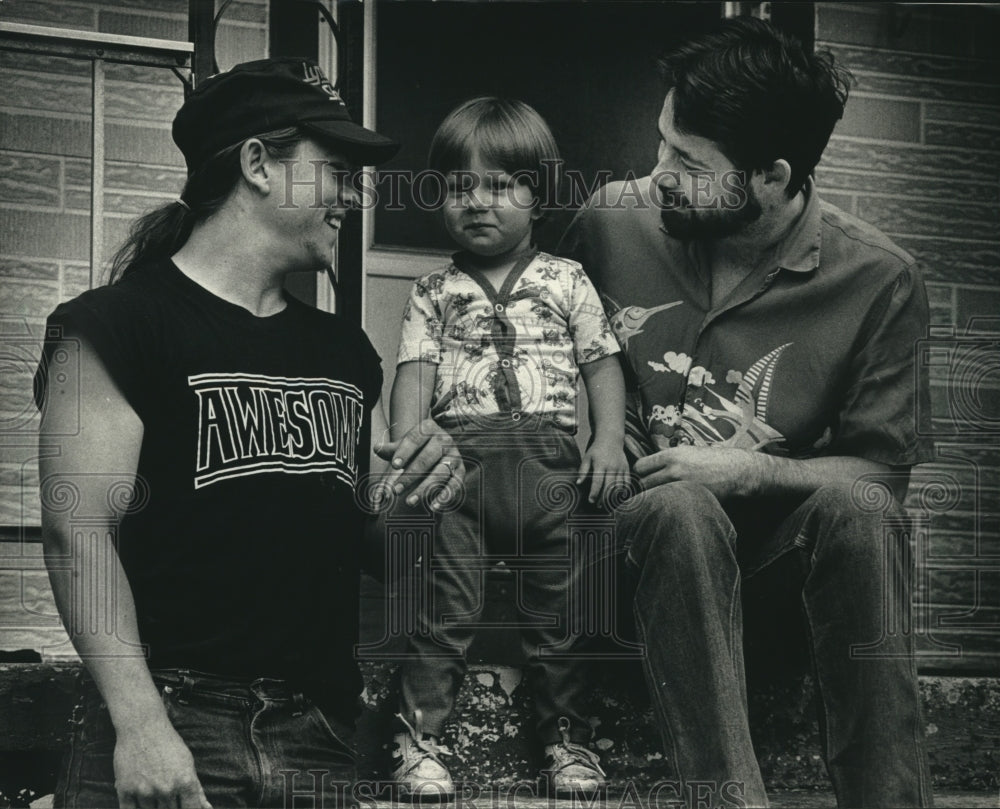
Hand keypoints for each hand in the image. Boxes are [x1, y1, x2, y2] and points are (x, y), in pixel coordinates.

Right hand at [114, 718, 210, 807]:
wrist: (142, 727)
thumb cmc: (168, 744)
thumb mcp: (188, 763)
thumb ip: (197, 789)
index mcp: (185, 782)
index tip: (183, 806)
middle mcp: (166, 789)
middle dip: (170, 807)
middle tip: (166, 792)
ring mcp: (145, 791)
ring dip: (153, 807)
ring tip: (154, 789)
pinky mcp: (125, 790)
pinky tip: (141, 800)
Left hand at [373, 418, 463, 510]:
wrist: (438, 452)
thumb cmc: (417, 448)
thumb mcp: (403, 446)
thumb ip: (391, 449)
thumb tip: (377, 448)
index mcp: (429, 429)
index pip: (416, 438)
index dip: (405, 451)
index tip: (394, 464)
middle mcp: (445, 440)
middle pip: (428, 457)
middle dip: (411, 474)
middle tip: (396, 489)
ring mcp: (454, 456)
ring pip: (441, 473)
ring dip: (425, 488)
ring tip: (409, 501)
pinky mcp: (460, 472)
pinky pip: (455, 485)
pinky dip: (445, 497)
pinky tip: (433, 506)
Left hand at [576, 438, 629, 505]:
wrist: (611, 439)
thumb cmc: (596, 450)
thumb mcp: (587, 458)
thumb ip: (583, 471)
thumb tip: (578, 483)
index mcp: (600, 464)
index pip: (597, 482)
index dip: (594, 493)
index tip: (591, 501)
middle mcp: (612, 467)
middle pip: (609, 487)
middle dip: (603, 498)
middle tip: (598, 506)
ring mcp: (620, 468)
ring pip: (619, 487)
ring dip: (613, 497)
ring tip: (607, 504)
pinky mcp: (626, 469)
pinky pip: (627, 483)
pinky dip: (623, 492)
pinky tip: (618, 498)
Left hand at [633, 445, 760, 500]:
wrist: (736, 470)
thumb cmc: (710, 460)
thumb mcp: (686, 452)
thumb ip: (666, 460)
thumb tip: (646, 469)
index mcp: (670, 455)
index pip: (639, 467)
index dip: (639, 475)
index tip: (642, 479)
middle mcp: (673, 470)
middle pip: (643, 484)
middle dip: (643, 490)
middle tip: (646, 495)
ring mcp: (682, 486)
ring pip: (654, 498)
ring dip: (653, 501)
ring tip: (655, 503)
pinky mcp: (690, 499)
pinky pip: (670, 506)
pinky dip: (667, 508)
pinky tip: (670, 508)